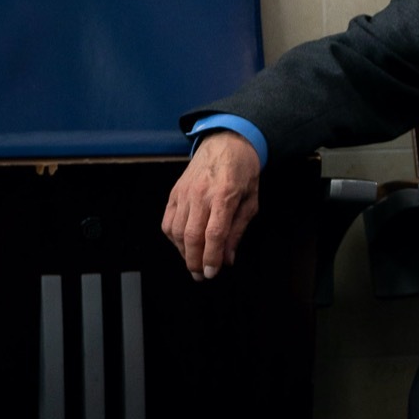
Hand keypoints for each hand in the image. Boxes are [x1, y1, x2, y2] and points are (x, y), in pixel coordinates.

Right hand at [161, 130, 260, 280]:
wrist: (226, 143)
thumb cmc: (243, 171)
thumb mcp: (251, 201)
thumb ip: (237, 230)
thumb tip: (227, 258)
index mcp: (224, 195)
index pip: (214, 234)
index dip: (211, 257)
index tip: (212, 273)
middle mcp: (201, 194)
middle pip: (191, 236)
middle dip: (194, 261)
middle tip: (201, 275)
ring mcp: (184, 193)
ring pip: (176, 231)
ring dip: (183, 253)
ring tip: (194, 263)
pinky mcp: (174, 193)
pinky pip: (167, 222)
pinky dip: (173, 238)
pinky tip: (183, 245)